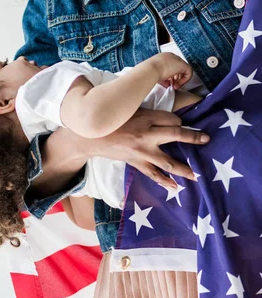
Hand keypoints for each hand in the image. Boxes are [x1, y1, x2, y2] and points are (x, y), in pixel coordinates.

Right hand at [90, 108, 208, 189]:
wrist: (91, 137)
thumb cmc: (112, 120)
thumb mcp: (130, 109)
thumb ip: (148, 112)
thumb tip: (166, 115)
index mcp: (146, 117)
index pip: (171, 118)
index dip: (180, 121)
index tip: (183, 123)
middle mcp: (147, 134)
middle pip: (176, 134)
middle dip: (193, 137)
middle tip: (206, 139)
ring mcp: (143, 151)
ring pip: (168, 161)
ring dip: (184, 169)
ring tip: (197, 175)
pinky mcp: (137, 162)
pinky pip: (153, 174)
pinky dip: (165, 182)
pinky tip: (175, 188)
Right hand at [150, 53, 192, 89]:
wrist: (150, 70)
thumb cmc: (150, 73)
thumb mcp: (157, 75)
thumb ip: (164, 79)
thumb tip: (168, 84)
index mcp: (164, 57)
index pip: (171, 66)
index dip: (171, 75)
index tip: (169, 82)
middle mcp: (171, 56)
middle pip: (178, 67)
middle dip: (176, 77)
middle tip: (173, 84)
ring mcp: (177, 59)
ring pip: (184, 69)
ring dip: (180, 79)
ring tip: (175, 86)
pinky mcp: (182, 64)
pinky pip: (188, 72)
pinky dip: (185, 80)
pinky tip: (178, 84)